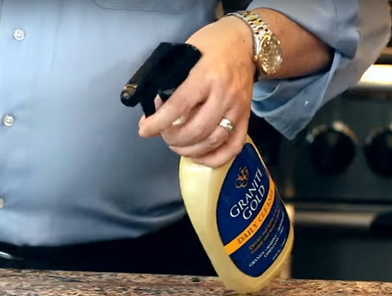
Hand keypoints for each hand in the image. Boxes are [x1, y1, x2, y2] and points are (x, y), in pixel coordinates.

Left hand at [138, 16, 255, 167]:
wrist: (247, 41)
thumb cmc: (211, 45)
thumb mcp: (185, 55)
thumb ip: (169, 83)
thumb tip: (150, 114)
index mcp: (205, 75)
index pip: (178, 106)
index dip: (158, 123)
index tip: (144, 130)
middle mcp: (224, 94)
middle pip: (196, 130)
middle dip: (173, 139)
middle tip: (164, 135)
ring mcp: (238, 108)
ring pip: (213, 141)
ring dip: (189, 150)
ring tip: (177, 145)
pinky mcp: (247, 117)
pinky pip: (233, 146)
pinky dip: (215, 158)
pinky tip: (199, 157)